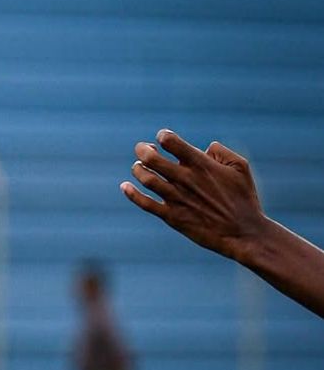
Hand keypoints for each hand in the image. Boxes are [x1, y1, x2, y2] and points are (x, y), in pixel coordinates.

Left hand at [120, 130, 266, 261]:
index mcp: (202, 164)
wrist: (242, 233)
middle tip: (141, 149)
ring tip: (137, 166)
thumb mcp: (241, 168)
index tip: (162, 138)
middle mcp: (186, 179)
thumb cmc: (244, 199)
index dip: (163, 136)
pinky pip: (146, 204)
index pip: (172, 142)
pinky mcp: (172, 217)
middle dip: (143, 150)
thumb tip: (205, 147)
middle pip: (153, 159)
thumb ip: (222, 152)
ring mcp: (177, 199)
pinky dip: (132, 194)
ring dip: (137, 169)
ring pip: (147, 179)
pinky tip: (124, 186)